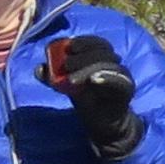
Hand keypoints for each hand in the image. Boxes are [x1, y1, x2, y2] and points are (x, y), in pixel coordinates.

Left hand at [43, 32, 148, 162]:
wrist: (103, 122)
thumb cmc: (86, 98)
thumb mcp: (67, 85)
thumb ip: (53, 77)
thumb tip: (39, 68)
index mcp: (103, 57)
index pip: (96, 42)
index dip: (83, 41)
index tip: (68, 45)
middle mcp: (115, 63)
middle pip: (101, 52)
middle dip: (82, 57)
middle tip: (65, 65)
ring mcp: (122, 76)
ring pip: (107, 66)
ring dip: (88, 69)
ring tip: (71, 79)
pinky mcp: (125, 90)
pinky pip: (117, 81)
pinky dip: (106, 78)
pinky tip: (93, 80)